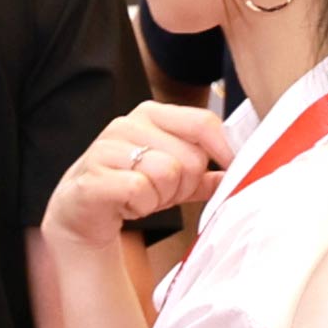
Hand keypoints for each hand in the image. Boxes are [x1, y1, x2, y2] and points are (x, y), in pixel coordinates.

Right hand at [43, 101, 231, 251]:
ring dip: (161, 197)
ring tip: (144, 199)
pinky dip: (141, 206)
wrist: (81, 212)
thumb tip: (246, 171)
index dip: (224, 151)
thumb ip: (206, 172)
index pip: (203, 123)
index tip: (232, 171)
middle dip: (184, 185)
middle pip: (190, 157)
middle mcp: (127, 124)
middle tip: (164, 193)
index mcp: (151, 115)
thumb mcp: (175, 179)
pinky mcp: (93, 176)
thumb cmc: (131, 190)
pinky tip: (128, 206)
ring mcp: (106, 148)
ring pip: (167, 173)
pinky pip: (140, 190)